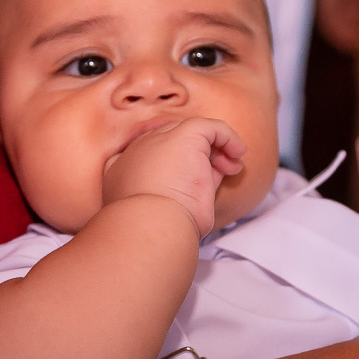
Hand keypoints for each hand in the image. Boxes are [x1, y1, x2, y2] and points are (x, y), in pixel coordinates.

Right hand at [102, 118, 244, 237]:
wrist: (151, 226)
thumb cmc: (156, 232)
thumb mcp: (158, 216)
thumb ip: (172, 196)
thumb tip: (199, 187)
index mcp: (121, 172)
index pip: (149, 157)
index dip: (173, 165)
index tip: (190, 184)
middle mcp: (136, 152)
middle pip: (172, 142)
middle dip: (196, 156)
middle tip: (217, 175)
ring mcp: (158, 140)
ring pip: (190, 132)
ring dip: (214, 149)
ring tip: (230, 169)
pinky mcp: (182, 136)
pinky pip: (210, 126)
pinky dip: (227, 136)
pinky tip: (237, 153)